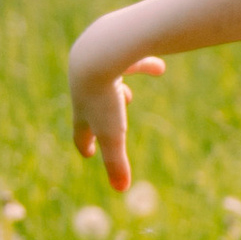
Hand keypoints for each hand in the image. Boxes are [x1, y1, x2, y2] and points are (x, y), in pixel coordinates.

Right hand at [68, 22, 162, 191]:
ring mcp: (98, 67)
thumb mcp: (113, 134)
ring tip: (127, 95)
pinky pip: (130, 61)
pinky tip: (160, 68)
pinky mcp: (114, 49)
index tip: (86, 153)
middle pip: (91, 106)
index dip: (84, 144)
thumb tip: (120, 190)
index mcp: (83, 110)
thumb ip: (116, 162)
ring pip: (109, 82)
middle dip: (97, 117)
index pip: (81, 133)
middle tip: (104, 128)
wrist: (98, 51)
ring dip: (119, 91)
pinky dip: (143, 66)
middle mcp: (86, 88)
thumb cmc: (103, 96)